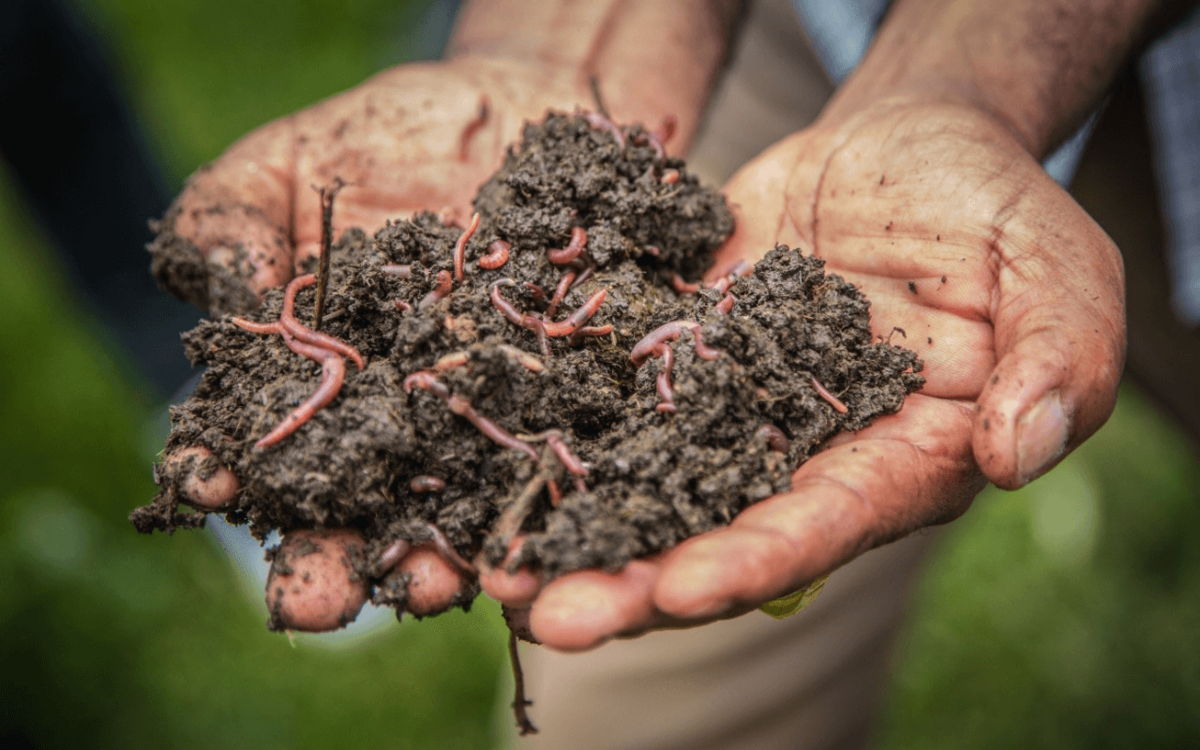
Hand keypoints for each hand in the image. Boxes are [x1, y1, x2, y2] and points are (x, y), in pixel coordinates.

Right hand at [161, 55, 604, 622]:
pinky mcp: (564, 415)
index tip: (213, 488)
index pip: (257, 445)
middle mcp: (394, 428)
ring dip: (438, 561)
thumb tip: (227, 305)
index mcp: (311, 386)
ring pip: (456, 514)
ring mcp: (483, 429)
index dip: (230, 469)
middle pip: (356, 510)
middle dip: (332, 561)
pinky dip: (545, 507)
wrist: (528, 115)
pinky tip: (536, 540)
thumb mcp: (288, 165)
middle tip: (312, 602)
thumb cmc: (390, 138)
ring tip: (430, 587)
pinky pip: (555, 469)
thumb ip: (230, 226)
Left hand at [483, 98, 1124, 649]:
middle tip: (549, 613)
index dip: (756, 560)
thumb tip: (1018, 454)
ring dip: (578, 526)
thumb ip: (1056, 357)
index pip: (827, 524)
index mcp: (900, 459)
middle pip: (718, 530)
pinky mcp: (681, 359)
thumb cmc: (993, 208)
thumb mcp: (1056, 269)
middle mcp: (806, 456)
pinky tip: (490, 456)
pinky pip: (618, 400)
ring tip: (494, 566)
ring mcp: (733, 410)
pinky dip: (560, 433)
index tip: (680, 589)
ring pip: (651, 484)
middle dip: (636, 578)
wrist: (902, 149)